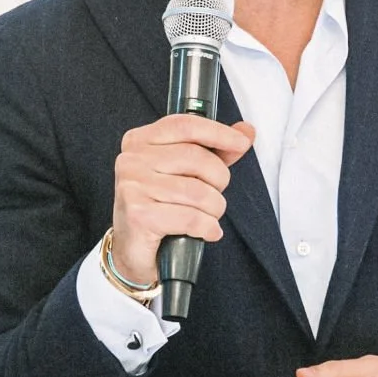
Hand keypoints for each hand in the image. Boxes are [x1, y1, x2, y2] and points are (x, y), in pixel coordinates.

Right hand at [110, 114, 254, 284]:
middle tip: (214, 196)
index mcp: (140, 141)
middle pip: (197, 158)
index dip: (218, 132)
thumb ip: (215, 151)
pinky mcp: (139, 215)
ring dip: (214, 209)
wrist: (133, 251)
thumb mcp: (186, 173)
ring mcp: (133, 187)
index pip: (185, 126)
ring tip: (208, 217)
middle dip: (219, 181)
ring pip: (198, 191)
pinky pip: (192, 218)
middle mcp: (132, 160)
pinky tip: (206, 231)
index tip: (240, 143)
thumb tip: (245, 131)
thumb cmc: (159, 207)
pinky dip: (208, 228)